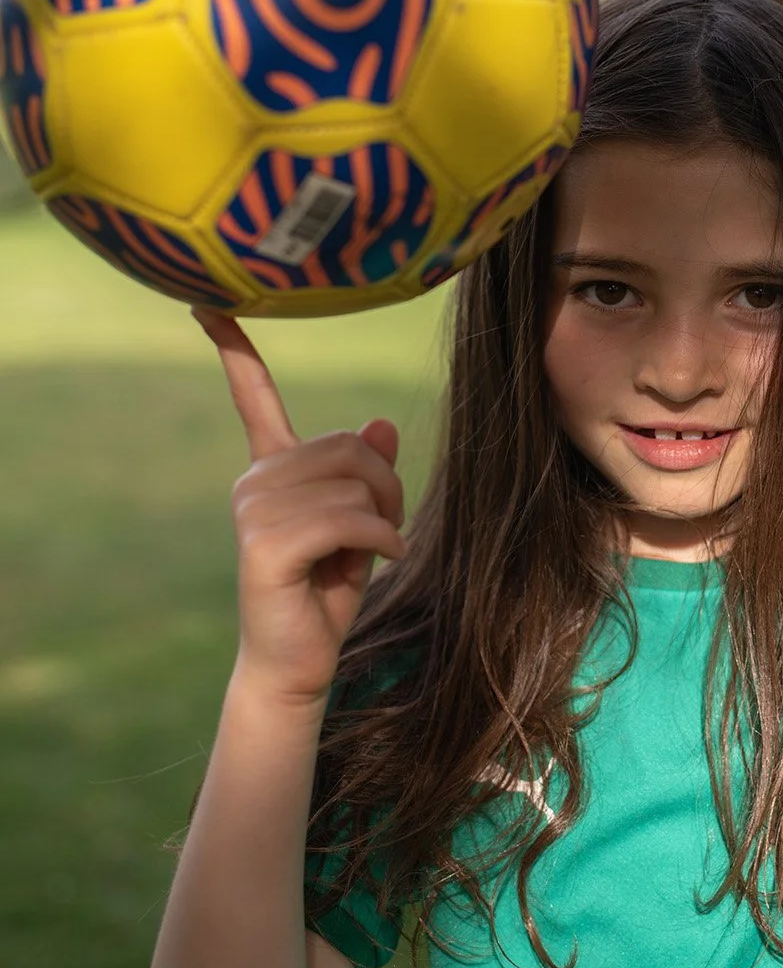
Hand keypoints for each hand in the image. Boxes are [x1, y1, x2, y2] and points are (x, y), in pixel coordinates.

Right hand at [193, 308, 408, 707]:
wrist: (299, 664)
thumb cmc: (328, 591)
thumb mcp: (361, 522)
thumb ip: (368, 474)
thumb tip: (381, 423)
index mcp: (273, 468)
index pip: (255, 396)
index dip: (235, 348)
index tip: (207, 303)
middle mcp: (255, 480)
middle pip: (349, 444)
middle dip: (387, 484)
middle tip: (391, 525)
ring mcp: (254, 510)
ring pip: (353, 482)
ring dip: (387, 516)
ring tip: (381, 548)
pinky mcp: (265, 544)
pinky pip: (347, 518)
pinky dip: (382, 539)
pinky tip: (384, 560)